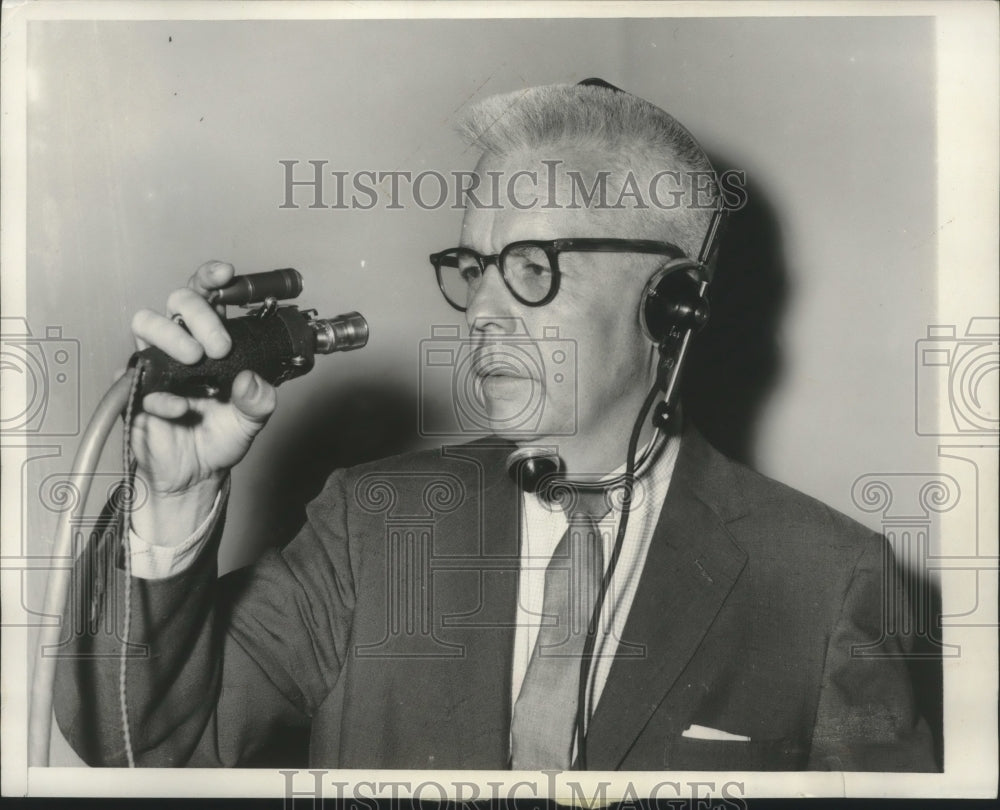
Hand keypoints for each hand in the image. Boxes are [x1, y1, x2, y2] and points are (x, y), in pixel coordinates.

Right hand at [127, 261, 276, 542]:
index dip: (212, 278)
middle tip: (219, 346)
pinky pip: (136, 376)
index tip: (226, 275)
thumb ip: (259, 400)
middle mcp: (182, 344)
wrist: (197, 474)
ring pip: (146, 324)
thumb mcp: (253, 419)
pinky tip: (182, 409)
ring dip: (172, 338)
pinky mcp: (135, 390)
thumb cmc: (222, 435)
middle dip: (200, 315)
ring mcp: (156, 364)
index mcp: (212, 340)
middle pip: (177, 301)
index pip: (208, 296)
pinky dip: (163, 393)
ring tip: (194, 363)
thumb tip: (251, 381)